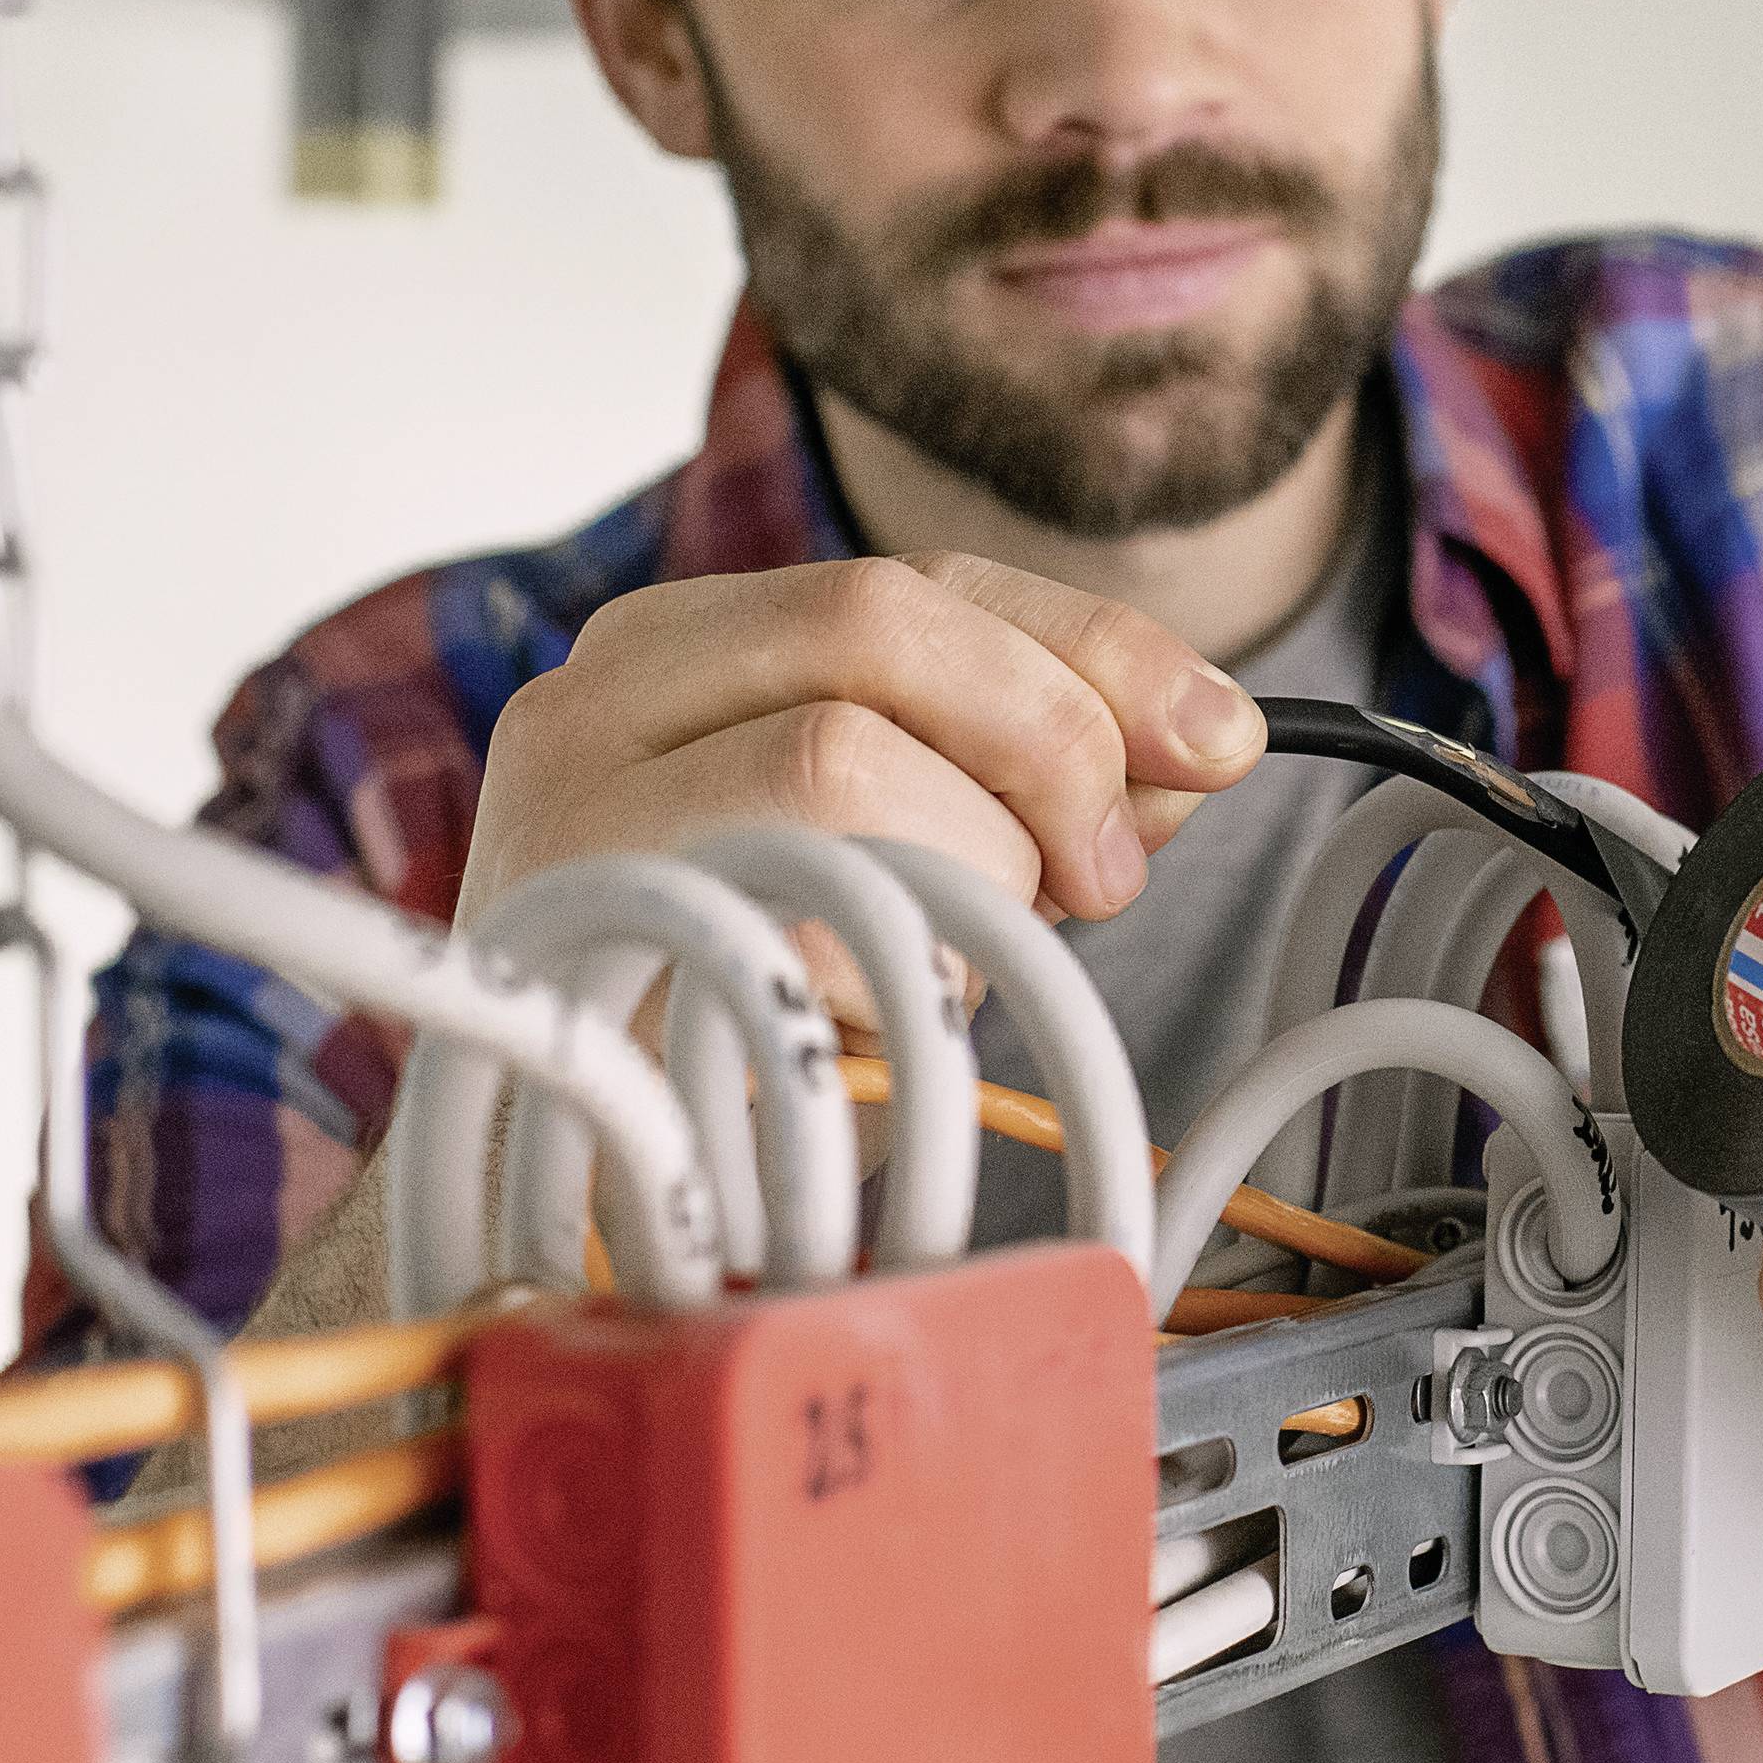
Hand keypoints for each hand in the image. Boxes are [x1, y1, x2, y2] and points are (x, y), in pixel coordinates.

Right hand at [460, 553, 1268, 982]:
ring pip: (841, 750)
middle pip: (880, 616)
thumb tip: (1199, 745)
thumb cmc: (730, 1019)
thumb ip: (1030, 789)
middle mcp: (600, 693)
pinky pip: (791, 902)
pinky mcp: (578, 928)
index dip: (1093, 645)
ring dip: (966, 870)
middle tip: (1104, 873)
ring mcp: (569, 806)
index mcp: (679, 647)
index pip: (920, 580)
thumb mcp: (893, 867)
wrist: (543, 1182)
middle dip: (1046, 736)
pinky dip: (884, 962)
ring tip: (949, 961)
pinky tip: (872, 1018)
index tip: (1219, 737)